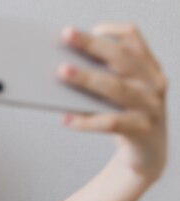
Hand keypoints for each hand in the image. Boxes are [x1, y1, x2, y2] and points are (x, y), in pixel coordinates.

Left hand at [58, 23, 166, 181]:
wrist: (147, 157)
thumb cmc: (125, 119)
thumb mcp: (117, 95)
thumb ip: (101, 79)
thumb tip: (62, 68)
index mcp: (147, 69)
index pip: (134, 40)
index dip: (113, 31)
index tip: (89, 28)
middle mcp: (153, 84)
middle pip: (123, 58)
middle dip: (93, 45)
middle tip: (66, 35)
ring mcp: (150, 108)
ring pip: (116, 89)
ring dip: (87, 78)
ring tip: (61, 72)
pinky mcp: (142, 131)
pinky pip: (111, 123)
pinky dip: (87, 121)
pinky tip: (66, 119)